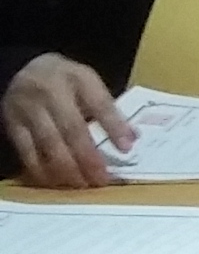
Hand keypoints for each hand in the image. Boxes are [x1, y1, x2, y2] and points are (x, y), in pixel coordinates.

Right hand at [3, 53, 128, 188]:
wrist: (23, 69)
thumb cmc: (64, 80)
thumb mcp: (89, 82)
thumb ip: (108, 108)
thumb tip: (132, 138)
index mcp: (77, 78)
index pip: (99, 103)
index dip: (113, 126)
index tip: (127, 148)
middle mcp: (50, 92)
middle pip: (72, 128)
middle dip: (88, 157)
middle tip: (102, 179)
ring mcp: (28, 109)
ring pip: (48, 143)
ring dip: (67, 168)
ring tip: (82, 184)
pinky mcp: (12, 125)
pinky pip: (26, 151)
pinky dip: (42, 169)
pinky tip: (56, 182)